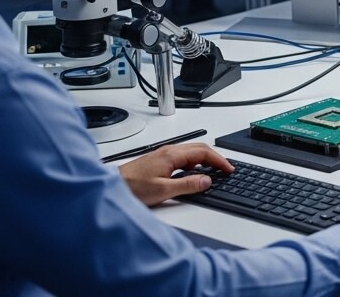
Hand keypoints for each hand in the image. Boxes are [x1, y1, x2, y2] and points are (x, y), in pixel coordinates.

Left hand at [118, 143, 233, 207]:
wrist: (111, 187)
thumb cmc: (131, 187)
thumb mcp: (163, 190)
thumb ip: (187, 185)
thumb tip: (206, 181)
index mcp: (171, 155)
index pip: (203, 152)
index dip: (219, 160)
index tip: (228, 168)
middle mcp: (168, 151)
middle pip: (199, 148)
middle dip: (215, 158)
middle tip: (225, 169)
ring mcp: (162, 155)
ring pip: (190, 152)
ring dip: (205, 160)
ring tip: (213, 171)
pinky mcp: (158, 161)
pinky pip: (182, 157)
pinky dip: (194, 163)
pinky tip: (194, 173)